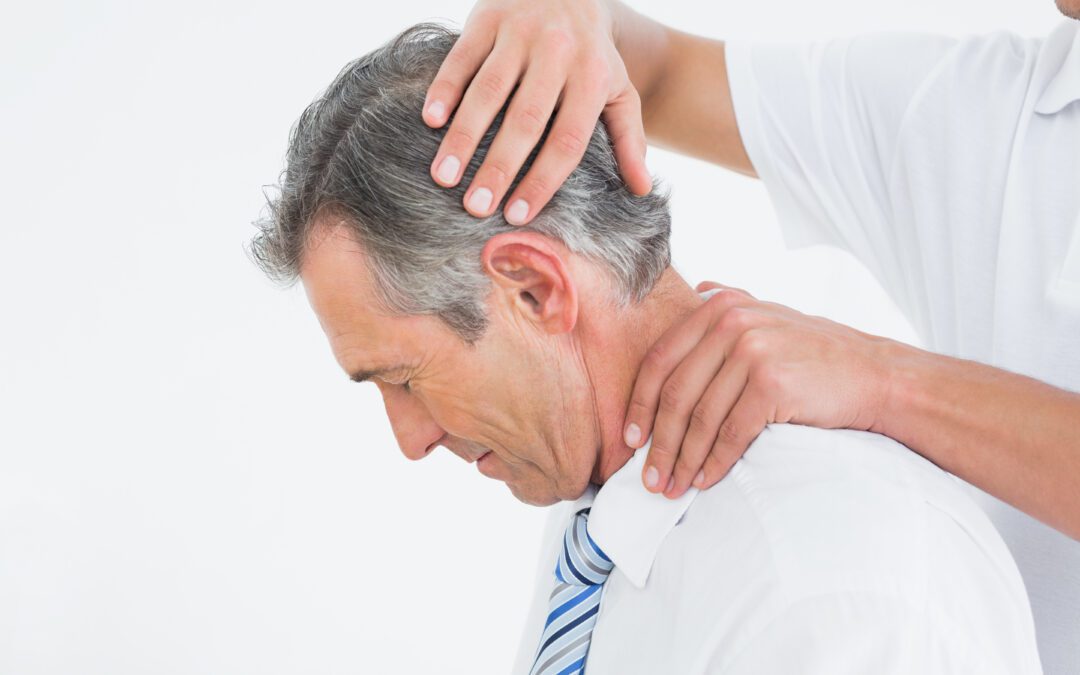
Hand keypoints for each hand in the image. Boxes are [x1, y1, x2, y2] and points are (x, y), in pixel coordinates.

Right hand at [422, 0, 652, 224]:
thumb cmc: (592, 54)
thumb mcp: (619, 90)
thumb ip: (629, 139)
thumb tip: (641, 191)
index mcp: (592, 78)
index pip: (567, 140)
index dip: (543, 179)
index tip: (517, 215)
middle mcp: (558, 54)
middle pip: (526, 120)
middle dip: (500, 166)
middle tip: (476, 207)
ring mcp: (520, 33)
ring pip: (488, 91)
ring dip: (464, 136)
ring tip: (444, 176)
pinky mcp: (487, 18)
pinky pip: (463, 57)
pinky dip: (445, 89)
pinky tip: (431, 121)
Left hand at [625, 282, 895, 497]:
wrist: (875, 374)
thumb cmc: (817, 353)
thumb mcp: (769, 313)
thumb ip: (730, 302)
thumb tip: (696, 289)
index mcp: (720, 305)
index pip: (660, 359)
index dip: (639, 404)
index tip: (630, 438)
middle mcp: (732, 323)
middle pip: (675, 393)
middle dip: (658, 442)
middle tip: (648, 476)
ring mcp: (752, 352)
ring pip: (700, 418)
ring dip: (682, 460)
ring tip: (672, 487)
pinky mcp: (771, 385)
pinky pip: (730, 434)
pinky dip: (714, 463)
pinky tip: (705, 480)